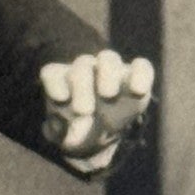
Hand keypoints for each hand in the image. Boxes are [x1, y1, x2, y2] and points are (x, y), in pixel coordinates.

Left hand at [39, 51, 154, 167]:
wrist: (98, 136)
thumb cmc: (75, 132)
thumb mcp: (62, 136)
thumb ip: (57, 131)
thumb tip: (60, 123)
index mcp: (60, 81)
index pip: (53, 74)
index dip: (54, 83)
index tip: (60, 99)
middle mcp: (84, 70)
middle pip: (82, 65)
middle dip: (82, 85)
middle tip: (84, 111)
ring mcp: (109, 70)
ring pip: (108, 58)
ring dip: (108, 74)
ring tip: (107, 95)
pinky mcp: (134, 77)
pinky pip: (141, 66)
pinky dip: (141, 74)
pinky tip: (138, 89)